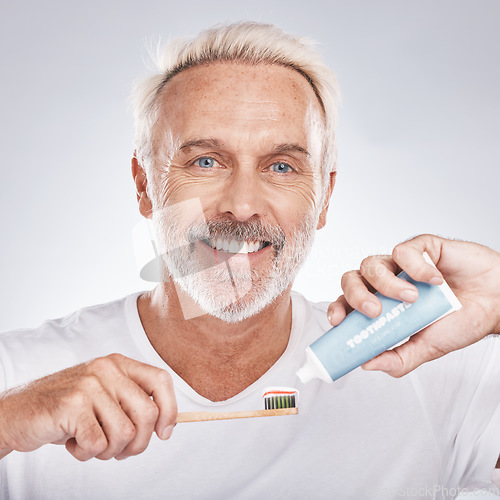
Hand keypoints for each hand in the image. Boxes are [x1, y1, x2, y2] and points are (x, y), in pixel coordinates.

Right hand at [0, 353, 176, 460]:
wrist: (18, 413)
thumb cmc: (68, 410)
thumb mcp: (105, 397)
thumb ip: (133, 403)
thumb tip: (167, 425)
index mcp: (119, 363)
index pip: (161, 380)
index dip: (169, 409)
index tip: (164, 432)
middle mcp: (107, 368)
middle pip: (147, 414)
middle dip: (138, 443)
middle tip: (119, 450)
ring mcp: (89, 385)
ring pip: (125, 433)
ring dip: (109, 450)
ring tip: (91, 443)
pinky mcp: (72, 405)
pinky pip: (98, 444)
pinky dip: (87, 453)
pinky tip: (73, 442)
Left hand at [328, 234, 499, 376]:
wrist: (498, 303)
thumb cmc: (461, 321)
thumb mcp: (427, 348)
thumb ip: (398, 358)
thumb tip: (367, 364)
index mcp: (381, 304)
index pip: (347, 302)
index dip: (337, 308)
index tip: (338, 321)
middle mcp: (385, 282)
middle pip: (351, 280)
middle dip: (356, 296)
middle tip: (375, 311)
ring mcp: (400, 265)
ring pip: (372, 264)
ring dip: (387, 283)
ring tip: (412, 298)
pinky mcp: (419, 248)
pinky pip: (403, 250)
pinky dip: (415, 266)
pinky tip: (435, 280)